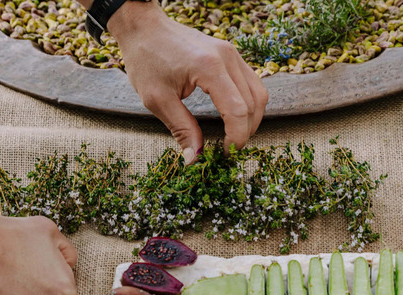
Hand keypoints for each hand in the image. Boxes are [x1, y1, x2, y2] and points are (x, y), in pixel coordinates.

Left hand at [109, 2, 267, 162]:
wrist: (144, 28)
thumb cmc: (146, 60)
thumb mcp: (158, 100)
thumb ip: (181, 129)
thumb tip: (194, 158)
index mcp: (209, 68)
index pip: (238, 110)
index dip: (236, 137)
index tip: (225, 154)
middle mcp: (227, 57)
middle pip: (253, 103)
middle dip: (245, 131)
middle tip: (230, 150)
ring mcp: (231, 53)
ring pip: (258, 92)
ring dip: (251, 118)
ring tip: (235, 136)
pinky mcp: (230, 53)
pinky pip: (251, 82)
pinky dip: (248, 103)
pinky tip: (234, 116)